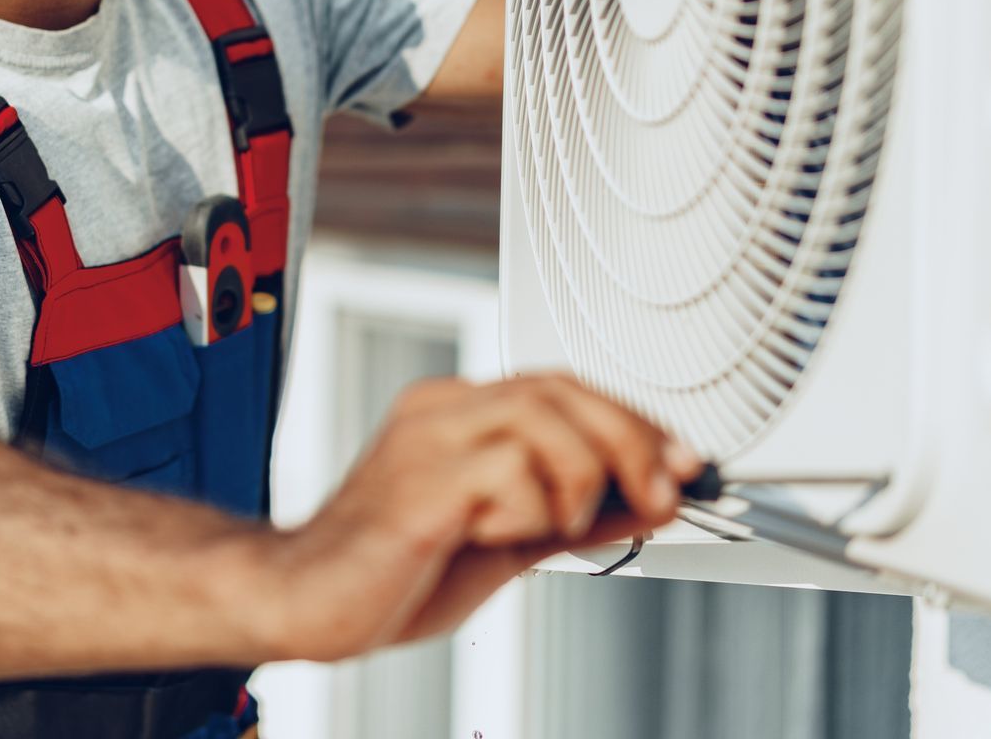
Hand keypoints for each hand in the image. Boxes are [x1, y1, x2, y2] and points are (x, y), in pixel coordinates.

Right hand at [256, 373, 699, 661]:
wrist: (306, 604)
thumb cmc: (391, 571)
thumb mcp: (508, 541)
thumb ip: (574, 515)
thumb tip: (651, 501)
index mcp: (458, 412)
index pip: (564, 386)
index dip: (633, 419)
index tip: (684, 462)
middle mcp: (442, 411)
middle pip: (562, 389)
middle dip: (631, 442)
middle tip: (661, 495)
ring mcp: (426, 439)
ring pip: (544, 421)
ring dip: (579, 482)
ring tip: (550, 526)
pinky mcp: (419, 483)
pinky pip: (508, 473)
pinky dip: (527, 512)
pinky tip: (491, 536)